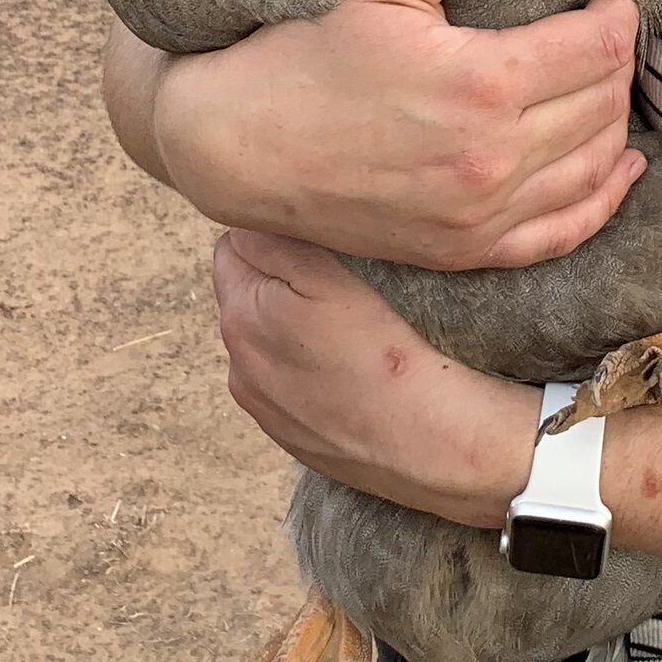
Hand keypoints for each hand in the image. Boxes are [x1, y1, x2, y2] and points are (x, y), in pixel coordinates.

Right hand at [108, 0, 648, 267]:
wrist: (235, 142)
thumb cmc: (303, 48)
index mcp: (481, 82)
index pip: (597, 48)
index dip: (618, 16)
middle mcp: (492, 158)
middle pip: (603, 104)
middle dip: (617, 62)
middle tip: (602, 33)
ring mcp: (479, 217)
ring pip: (594, 167)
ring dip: (615, 121)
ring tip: (606, 84)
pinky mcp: (462, 252)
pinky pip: (561, 233)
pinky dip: (603, 200)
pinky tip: (620, 169)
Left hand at [210, 228, 538, 527]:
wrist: (428, 441)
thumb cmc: (383, 350)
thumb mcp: (323, 275)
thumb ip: (272, 241)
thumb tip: (245, 220)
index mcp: (238, 318)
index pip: (233, 248)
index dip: (275, 234)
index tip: (317, 240)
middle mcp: (238, 367)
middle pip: (249, 295)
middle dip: (280, 282)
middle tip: (341, 282)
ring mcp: (265, 409)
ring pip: (270, 341)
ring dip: (296, 328)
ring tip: (352, 329)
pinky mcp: (294, 438)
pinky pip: (292, 384)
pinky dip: (312, 371)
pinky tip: (353, 370)